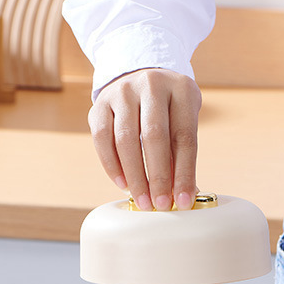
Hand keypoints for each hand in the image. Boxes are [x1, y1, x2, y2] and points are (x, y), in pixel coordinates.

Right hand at [88, 68, 201, 210]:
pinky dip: (112, 165)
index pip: (184, 137)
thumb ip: (181, 155)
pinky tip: (122, 184)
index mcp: (181, 89)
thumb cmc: (167, 110)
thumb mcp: (182, 122)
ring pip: (126, 139)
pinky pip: (102, 138)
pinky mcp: (100, 103)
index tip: (183, 201)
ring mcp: (123, 91)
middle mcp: (151, 85)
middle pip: (154, 136)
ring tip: (142, 200)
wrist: (139, 78)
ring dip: (134, 176)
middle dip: (158, 176)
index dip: (184, 173)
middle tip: (160, 205)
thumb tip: (184, 197)